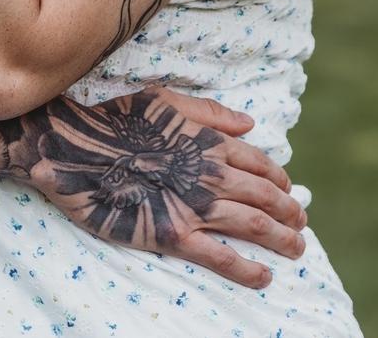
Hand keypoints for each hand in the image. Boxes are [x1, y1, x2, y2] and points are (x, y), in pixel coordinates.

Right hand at [28, 85, 305, 288]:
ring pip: (254, 226)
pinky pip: (222, 257)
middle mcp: (210, 174)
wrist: (77, 151)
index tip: (288, 191)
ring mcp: (194, 206)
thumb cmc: (117, 120)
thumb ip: (210, 113)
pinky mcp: (175, 235)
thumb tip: (250, 124)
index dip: (279, 180)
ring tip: (297, 250)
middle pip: (265, 197)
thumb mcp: (165, 100)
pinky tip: (264, 276)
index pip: (260, 164)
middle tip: (300, 225)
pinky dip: (248, 269)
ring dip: (282, 240)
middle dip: (290, 213)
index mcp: (208, 141)